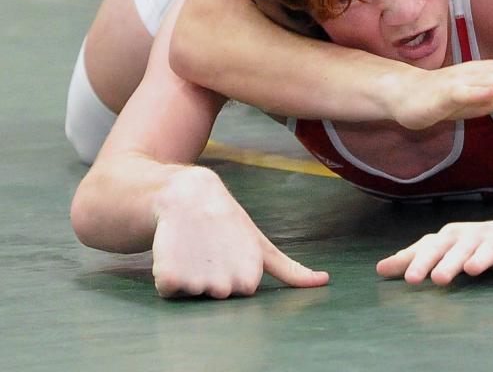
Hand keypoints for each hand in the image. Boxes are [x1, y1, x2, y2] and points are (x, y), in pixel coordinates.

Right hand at [151, 169, 328, 297]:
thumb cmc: (226, 222)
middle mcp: (225, 286)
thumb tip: (326, 282)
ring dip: (187, 274)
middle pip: (212, 298)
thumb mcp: (259, 244)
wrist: (187, 194)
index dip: (230, 274)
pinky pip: (167, 290)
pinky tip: (175, 249)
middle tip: (209, 250)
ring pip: (189, 295)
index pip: (236, 296)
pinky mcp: (170, 278)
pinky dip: (166, 274)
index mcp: (249, 280)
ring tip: (193, 247)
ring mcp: (197, 283)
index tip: (230, 252)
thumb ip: (289, 269)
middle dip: (208, 276)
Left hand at [376, 210, 492, 285]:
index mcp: (454, 235)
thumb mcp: (450, 248)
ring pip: (486, 250)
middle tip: (431, 279)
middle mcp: (474, 234)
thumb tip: (380, 268)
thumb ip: (417, 258)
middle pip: (456, 246)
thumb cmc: (482, 244)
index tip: (400, 276)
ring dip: (477, 259)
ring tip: (468, 271)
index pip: (431, 245)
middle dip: (443, 260)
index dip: (416, 259)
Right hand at [390, 57, 492, 129]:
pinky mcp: (442, 97)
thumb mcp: (487, 99)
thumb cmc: (449, 96)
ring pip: (484, 81)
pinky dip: (474, 93)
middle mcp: (474, 76)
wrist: (405, 94)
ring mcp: (458, 85)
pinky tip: (487, 93)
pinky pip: (460, 95)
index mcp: (486, 76)